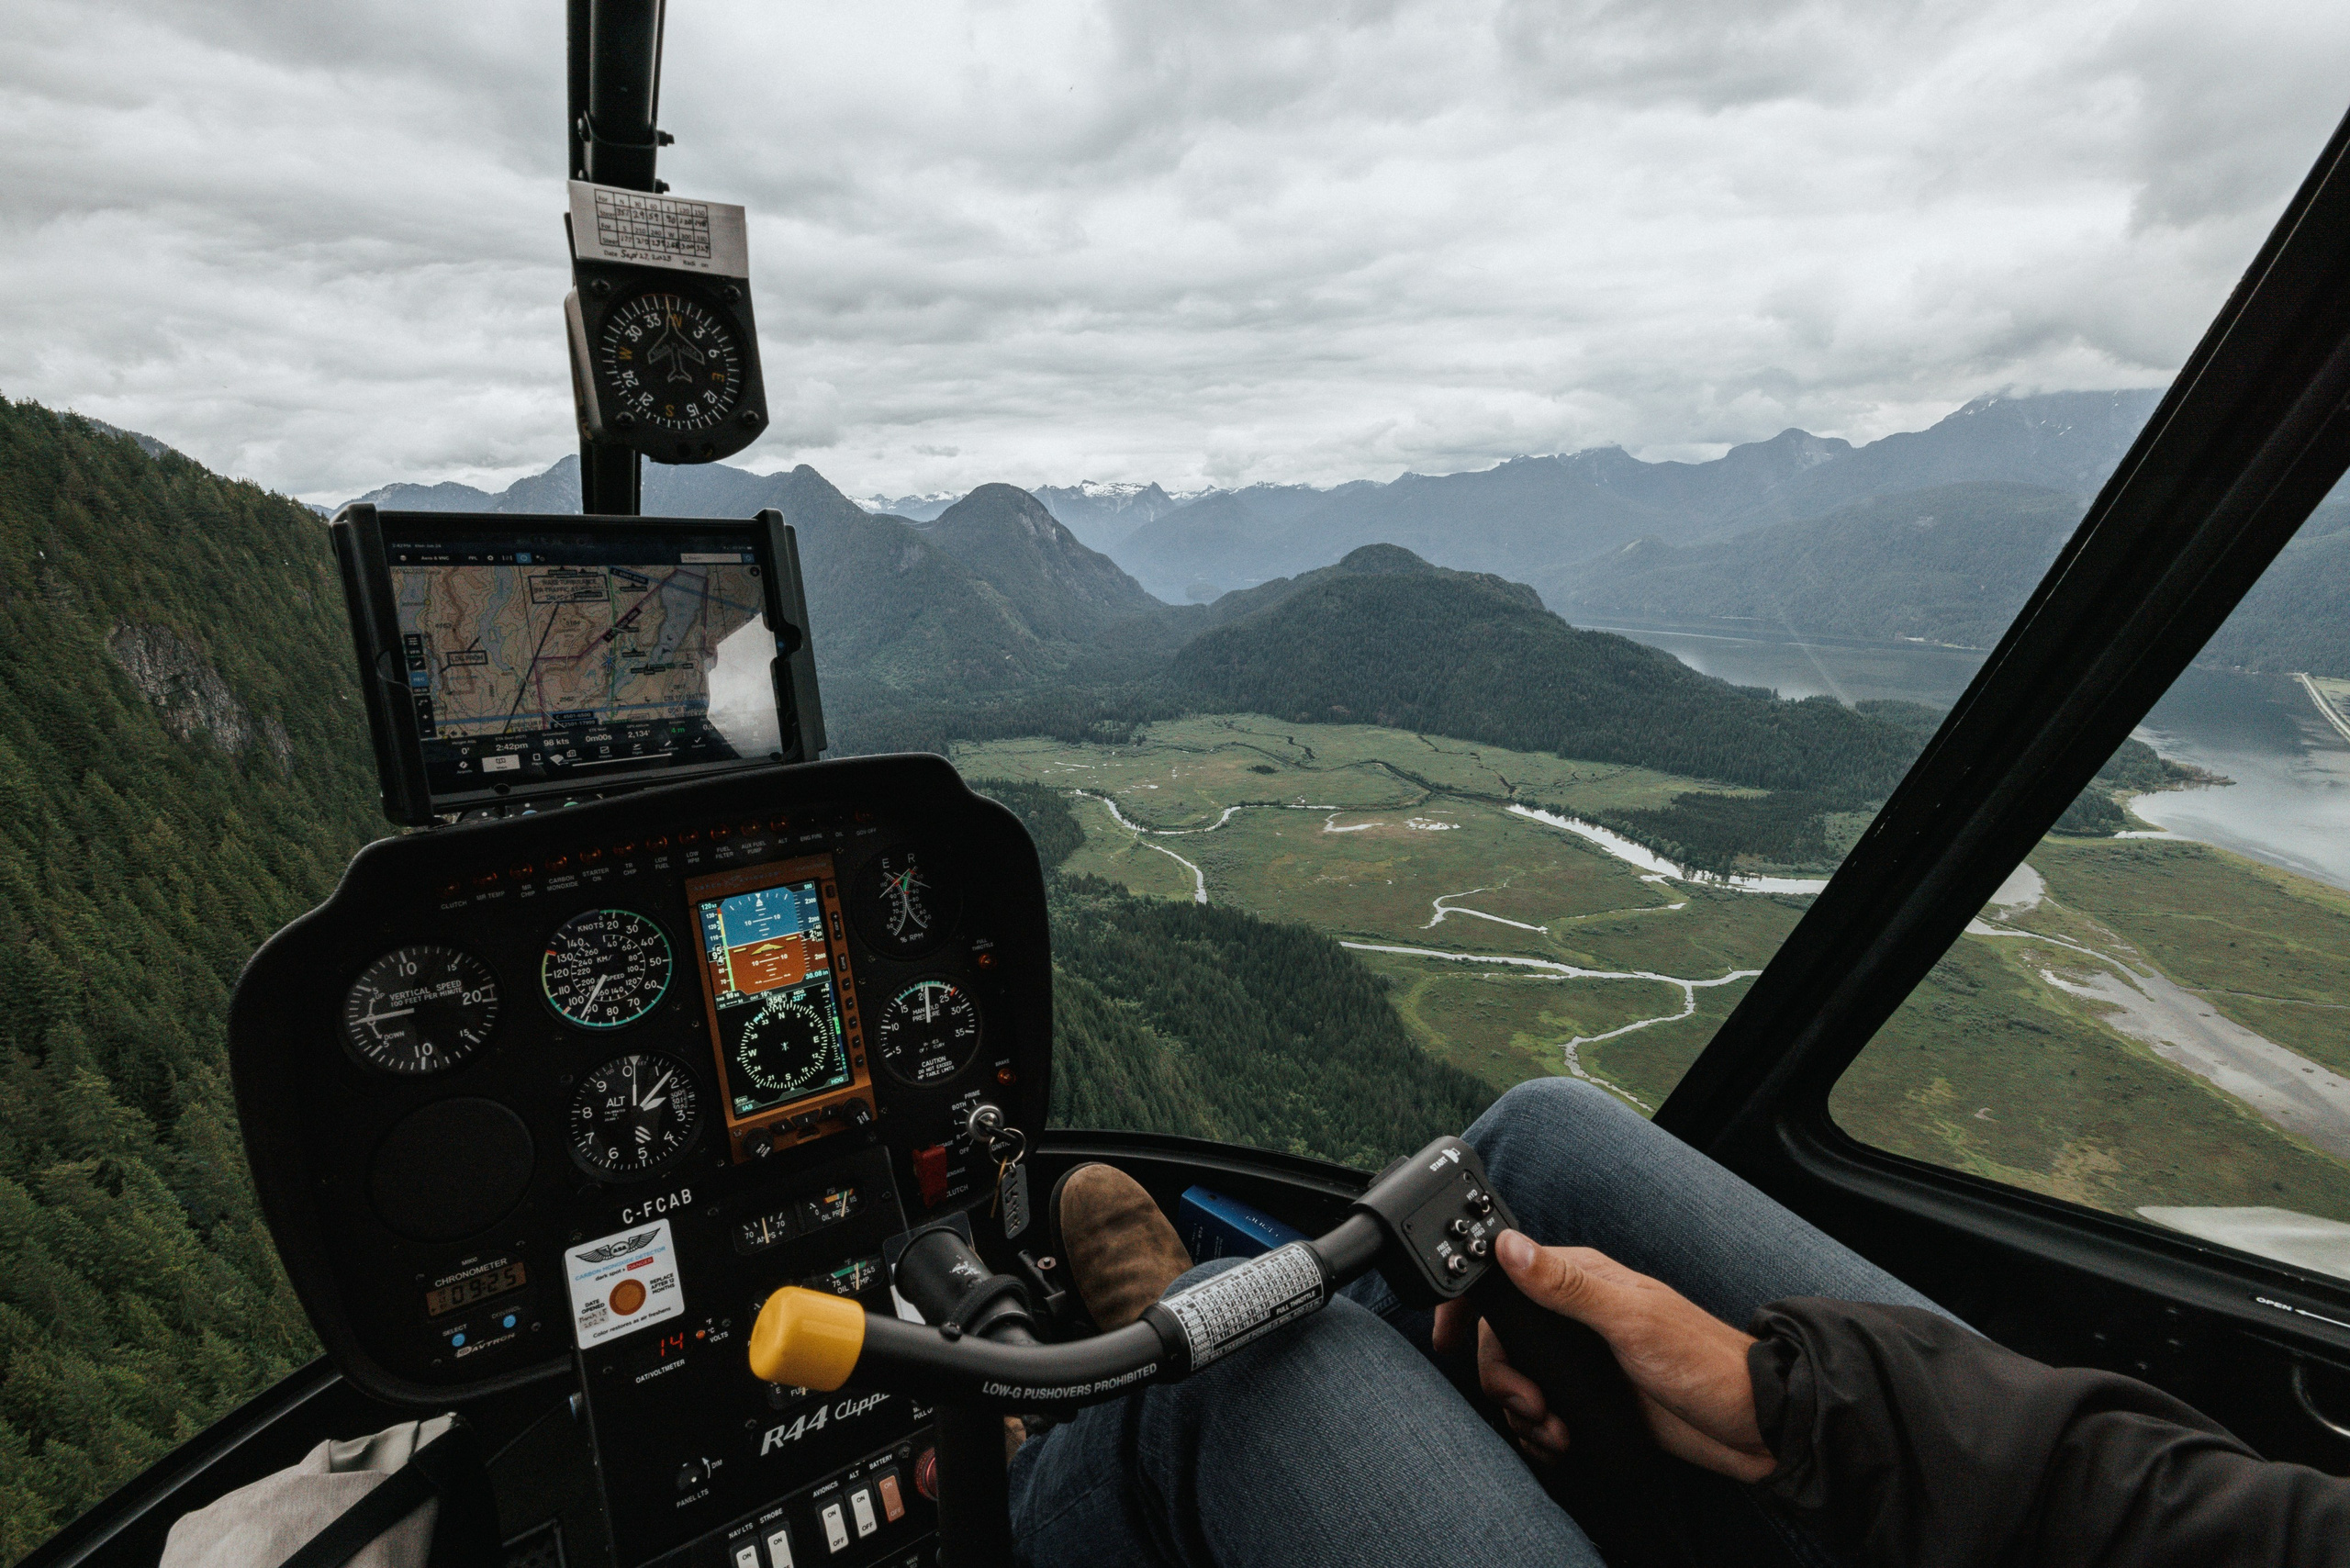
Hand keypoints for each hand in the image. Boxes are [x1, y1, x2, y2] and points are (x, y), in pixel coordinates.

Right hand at [1432, 1231, 1775, 1482]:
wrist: (1750, 1425)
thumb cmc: (1703, 1363)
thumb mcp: (1631, 1320)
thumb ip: (1566, 1284)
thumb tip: (1510, 1245)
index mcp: (1581, 1277)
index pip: (1503, 1275)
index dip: (1467, 1305)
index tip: (1446, 1337)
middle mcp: (1575, 1312)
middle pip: (1501, 1338)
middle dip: (1502, 1378)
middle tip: (1529, 1405)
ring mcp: (1581, 1357)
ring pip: (1518, 1378)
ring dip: (1523, 1411)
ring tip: (1553, 1430)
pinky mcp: (1591, 1396)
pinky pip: (1541, 1410)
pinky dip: (1540, 1430)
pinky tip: (1561, 1440)